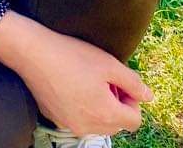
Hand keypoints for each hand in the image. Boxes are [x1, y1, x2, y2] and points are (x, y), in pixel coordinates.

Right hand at [0, 12, 151, 138]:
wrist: (34, 53)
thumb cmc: (72, 56)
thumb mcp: (109, 64)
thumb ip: (133, 83)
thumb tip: (149, 96)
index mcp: (105, 114)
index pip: (135, 120)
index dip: (133, 99)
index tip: (120, 81)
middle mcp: (89, 127)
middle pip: (117, 124)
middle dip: (117, 104)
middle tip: (104, 78)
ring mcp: (70, 126)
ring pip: (98, 123)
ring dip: (100, 106)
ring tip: (87, 80)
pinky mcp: (56, 119)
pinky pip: (79, 119)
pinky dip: (82, 106)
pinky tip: (71, 83)